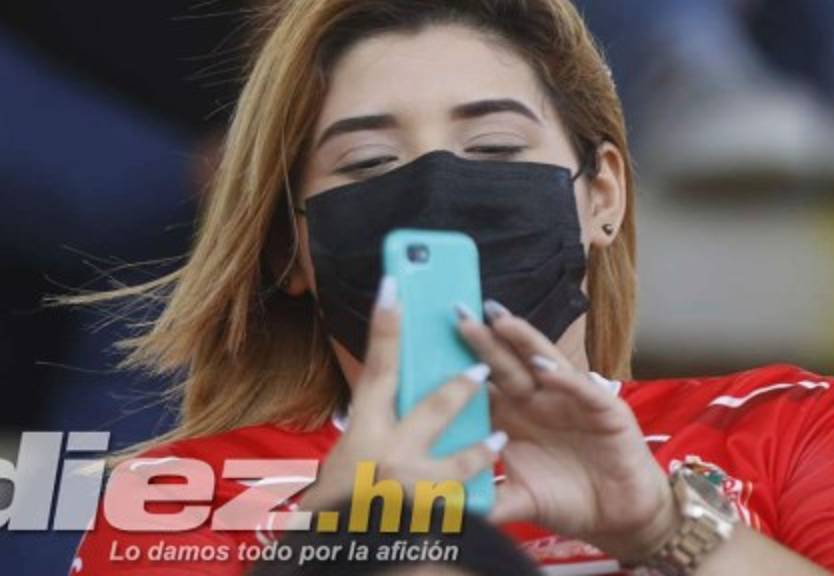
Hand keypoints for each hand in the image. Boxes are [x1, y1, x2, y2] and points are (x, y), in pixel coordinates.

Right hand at [299, 276, 505, 513]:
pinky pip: (466, 502)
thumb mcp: (343, 462)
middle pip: (432, 407)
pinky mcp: (432, 519)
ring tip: (499, 435)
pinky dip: (476, 492)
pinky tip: (489, 481)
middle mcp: (387, 457)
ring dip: (480, 445)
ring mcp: (413, 490)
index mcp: (361, 436)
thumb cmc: (335, 509)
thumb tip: (392, 389)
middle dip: (459, 384)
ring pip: (459, 458)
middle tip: (481, 367)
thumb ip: (371, 429)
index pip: (375, 370)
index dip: (385, 325)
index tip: (394, 284)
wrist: (340, 559)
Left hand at [457, 301, 676, 564]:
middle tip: (457, 312)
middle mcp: (537, 401)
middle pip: (505, 365)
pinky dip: (563, 378)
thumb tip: (443, 511)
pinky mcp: (603, 409)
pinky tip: (545, 367)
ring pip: (542, 363)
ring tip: (499, 320)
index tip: (427, 345)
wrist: (617, 516)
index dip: (457, 365)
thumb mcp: (517, 500)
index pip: (481, 384)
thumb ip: (486, 501)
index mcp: (512, 417)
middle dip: (482, 339)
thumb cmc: (565, 499)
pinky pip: (581, 390)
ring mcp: (569, 400)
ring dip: (522, 341)